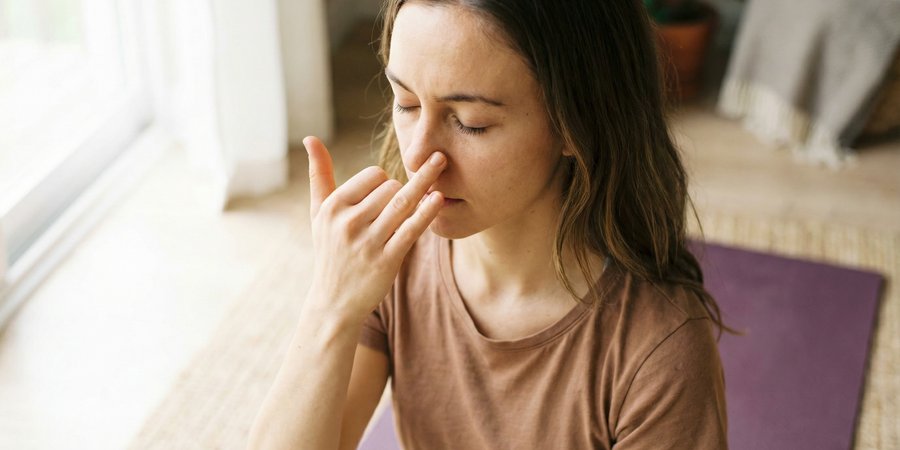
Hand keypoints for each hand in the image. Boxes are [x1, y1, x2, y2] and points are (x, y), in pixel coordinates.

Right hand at [302, 136, 445, 322]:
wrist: (334, 302)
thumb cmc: (330, 251)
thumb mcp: (318, 214)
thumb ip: (318, 175)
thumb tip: (310, 138)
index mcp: (333, 207)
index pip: (373, 175)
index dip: (385, 180)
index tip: (387, 193)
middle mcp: (348, 222)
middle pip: (391, 186)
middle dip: (402, 190)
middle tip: (402, 205)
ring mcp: (368, 242)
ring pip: (403, 202)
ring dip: (424, 183)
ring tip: (442, 163)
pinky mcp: (386, 260)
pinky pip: (412, 228)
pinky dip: (427, 211)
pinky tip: (439, 198)